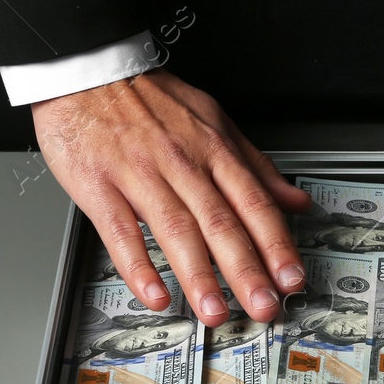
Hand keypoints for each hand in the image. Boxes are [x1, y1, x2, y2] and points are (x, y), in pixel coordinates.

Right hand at [32, 69, 312, 326]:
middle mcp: (182, 163)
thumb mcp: (214, 121)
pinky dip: (138, 266)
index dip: (276, 243)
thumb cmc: (151, 99)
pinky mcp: (99, 186)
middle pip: (221, 222)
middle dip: (247, 270)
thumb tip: (294, 199)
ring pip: (176, 230)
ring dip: (198, 276)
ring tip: (215, 311)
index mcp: (213, 148)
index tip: (291, 278)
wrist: (89, 72)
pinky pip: (121, 231)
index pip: (254, 202)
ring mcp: (140, 174)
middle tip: (264, 307)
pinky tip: (154, 294)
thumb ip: (256, 165)